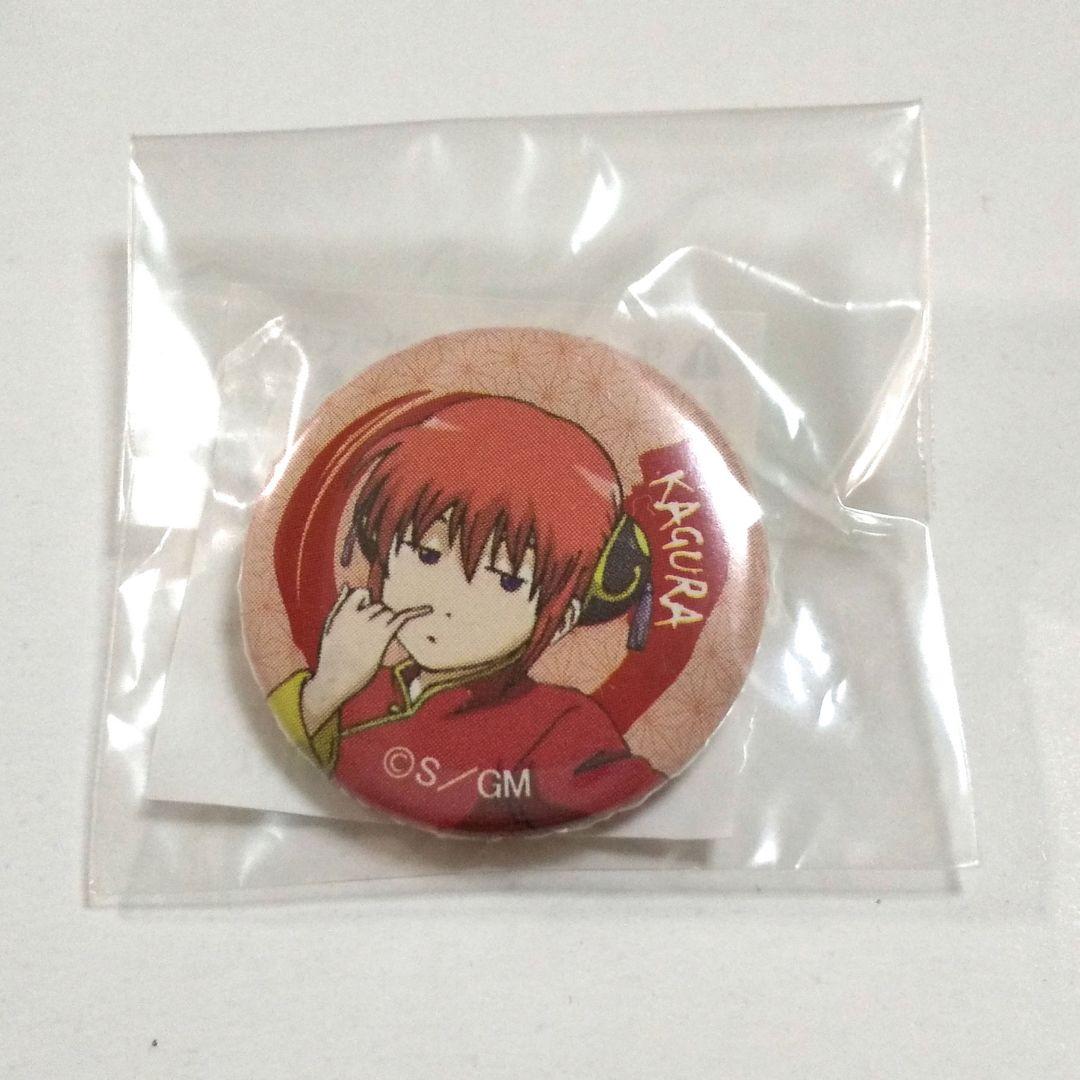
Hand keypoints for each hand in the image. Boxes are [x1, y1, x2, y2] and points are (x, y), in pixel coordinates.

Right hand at [300, 586, 431, 730]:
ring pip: (388, 613)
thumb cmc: (331, 656)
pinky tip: (429, 609)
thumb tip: (348, 585)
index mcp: (343, 613)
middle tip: (370, 638)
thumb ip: (339, 605)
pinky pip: (401, 618)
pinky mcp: (382, 635)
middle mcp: (358, 615)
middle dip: (378, 616)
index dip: (366, 600)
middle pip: (378, 606)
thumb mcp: (329, 628)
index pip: (361, 593)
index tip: (365, 612)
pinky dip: (416, 611)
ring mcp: (370, 625)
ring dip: (388, 622)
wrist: (334, 679)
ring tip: (375, 642)